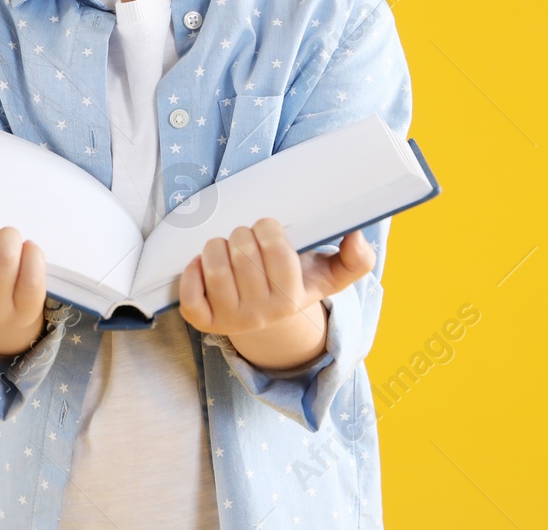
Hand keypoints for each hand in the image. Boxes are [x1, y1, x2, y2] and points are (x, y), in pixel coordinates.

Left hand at [178, 218, 375, 337]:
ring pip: (215, 269)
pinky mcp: (204, 322)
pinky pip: (189, 297)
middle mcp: (261, 315)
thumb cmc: (298, 284)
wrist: (270, 321)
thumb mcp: (330, 276)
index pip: (277, 252)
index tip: (267, 226)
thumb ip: (355, 260)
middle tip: (247, 236)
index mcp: (291, 300)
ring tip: (226, 246)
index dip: (268, 228)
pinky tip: (201, 263)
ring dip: (216, 245)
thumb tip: (358, 237)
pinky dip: (191, 273)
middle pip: (243, 255)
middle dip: (242, 233)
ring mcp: (230, 320)